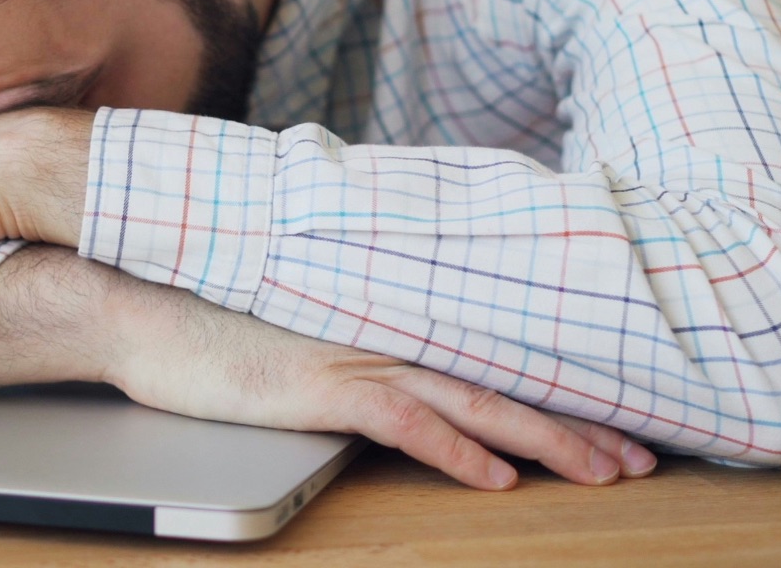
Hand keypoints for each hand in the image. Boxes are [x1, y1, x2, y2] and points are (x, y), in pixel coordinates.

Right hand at [0, 246, 658, 491]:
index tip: (609, 418)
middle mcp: (379, 334)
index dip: (551, 391)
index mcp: (376, 319)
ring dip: (544, 438)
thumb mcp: (287, 323)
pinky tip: (496, 477)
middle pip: (499, 381)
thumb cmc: (202, 314)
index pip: (482, 359)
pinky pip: (403, 421)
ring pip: (472, 400)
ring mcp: (351, 356)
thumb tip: (372, 355)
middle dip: (578, 423)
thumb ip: (340, 332)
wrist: (138, 302)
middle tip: (642, 457)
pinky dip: (455, 449)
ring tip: (606, 470)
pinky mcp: (317, 385)